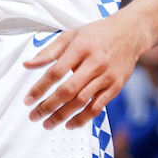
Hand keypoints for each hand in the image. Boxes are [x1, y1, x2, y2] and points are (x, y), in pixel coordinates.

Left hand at [24, 14, 142, 128]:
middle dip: (48, 106)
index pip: (56, 73)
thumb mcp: (70, 36)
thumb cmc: (97, 34)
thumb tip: (28, 65)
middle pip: (68, 90)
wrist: (129, 33)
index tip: (28, 100)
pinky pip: (98, 107)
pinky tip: (70, 124)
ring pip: (82, 102)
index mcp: (80, 49)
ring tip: (48, 124)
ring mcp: (106, 77)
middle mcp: (94, 64)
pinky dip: (83, 118)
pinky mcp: (115, 87)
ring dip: (63, 115)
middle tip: (35, 116)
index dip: (40, 88)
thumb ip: (48, 52)